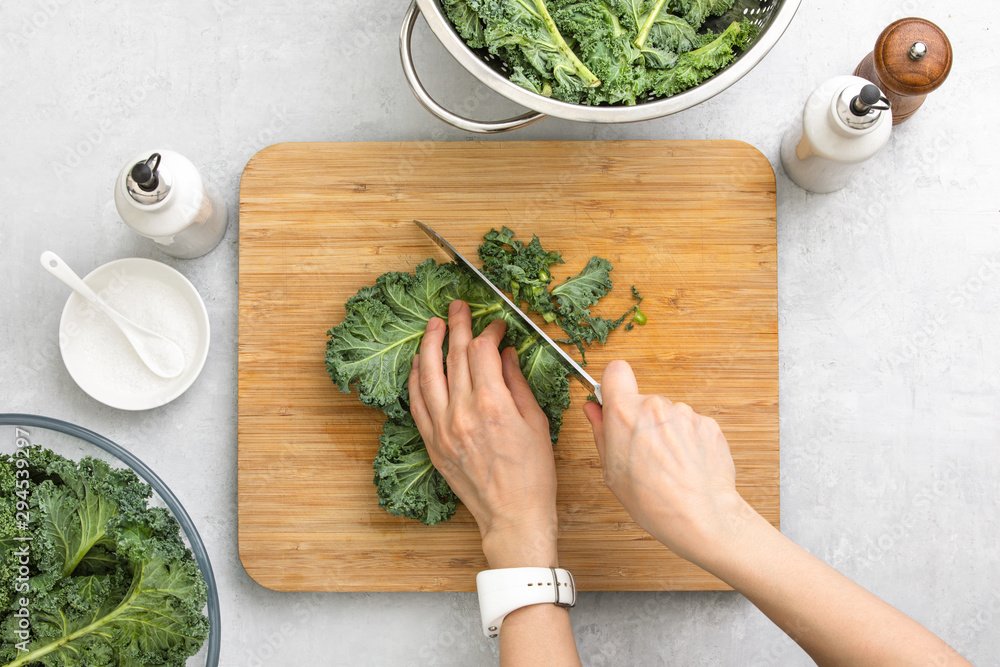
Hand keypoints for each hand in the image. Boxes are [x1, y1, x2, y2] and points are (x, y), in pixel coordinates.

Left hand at [409, 300, 558, 568]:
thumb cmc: (533, 474)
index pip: (483, 351)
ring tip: (433, 325)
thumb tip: (505, 355)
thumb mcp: (536, 422)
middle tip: (459, 307)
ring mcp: (442, 428)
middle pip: (455, 356)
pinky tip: (419, 363)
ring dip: (429, 344)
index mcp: (493, 404)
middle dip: (458, 325)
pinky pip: (417, 402)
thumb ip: (517, 384)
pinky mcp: (432, 443)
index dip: (489, 331)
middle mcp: (462, 412)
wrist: (513, 516)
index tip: (497, 325)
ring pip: (428, 374)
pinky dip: (416, 378)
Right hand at [583, 360, 748, 566]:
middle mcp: (656, 405)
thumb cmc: (651, 500)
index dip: (614, 385)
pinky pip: (692, 426)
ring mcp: (685, 413)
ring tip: (670, 466)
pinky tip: (689, 467)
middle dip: (642, 421)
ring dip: (667, 433)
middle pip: (644, 401)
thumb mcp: (611, 471)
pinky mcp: (708, 424)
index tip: (615, 403)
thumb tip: (593, 409)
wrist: (699, 516)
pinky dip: (689, 442)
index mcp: (625, 413)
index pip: (616, 371)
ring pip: (670, 415)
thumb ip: (601, 432)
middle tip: (644, 454)